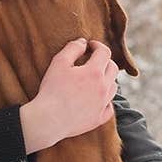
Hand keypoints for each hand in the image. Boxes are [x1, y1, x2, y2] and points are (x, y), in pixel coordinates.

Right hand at [20, 37, 118, 152]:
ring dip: (106, 80)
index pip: (104, 52)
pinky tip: (97, 99)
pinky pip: (109, 108)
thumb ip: (72, 49)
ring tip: (94, 79)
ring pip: (113, 87)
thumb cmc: (52, 90)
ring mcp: (103, 104)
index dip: (97, 45)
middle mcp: (103, 87)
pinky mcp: (99, 118)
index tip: (90, 46)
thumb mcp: (58, 63)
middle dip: (104, 61)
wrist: (48, 119)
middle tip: (93, 60)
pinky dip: (106, 101)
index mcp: (94, 72)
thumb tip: (83, 42)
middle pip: (113, 68)